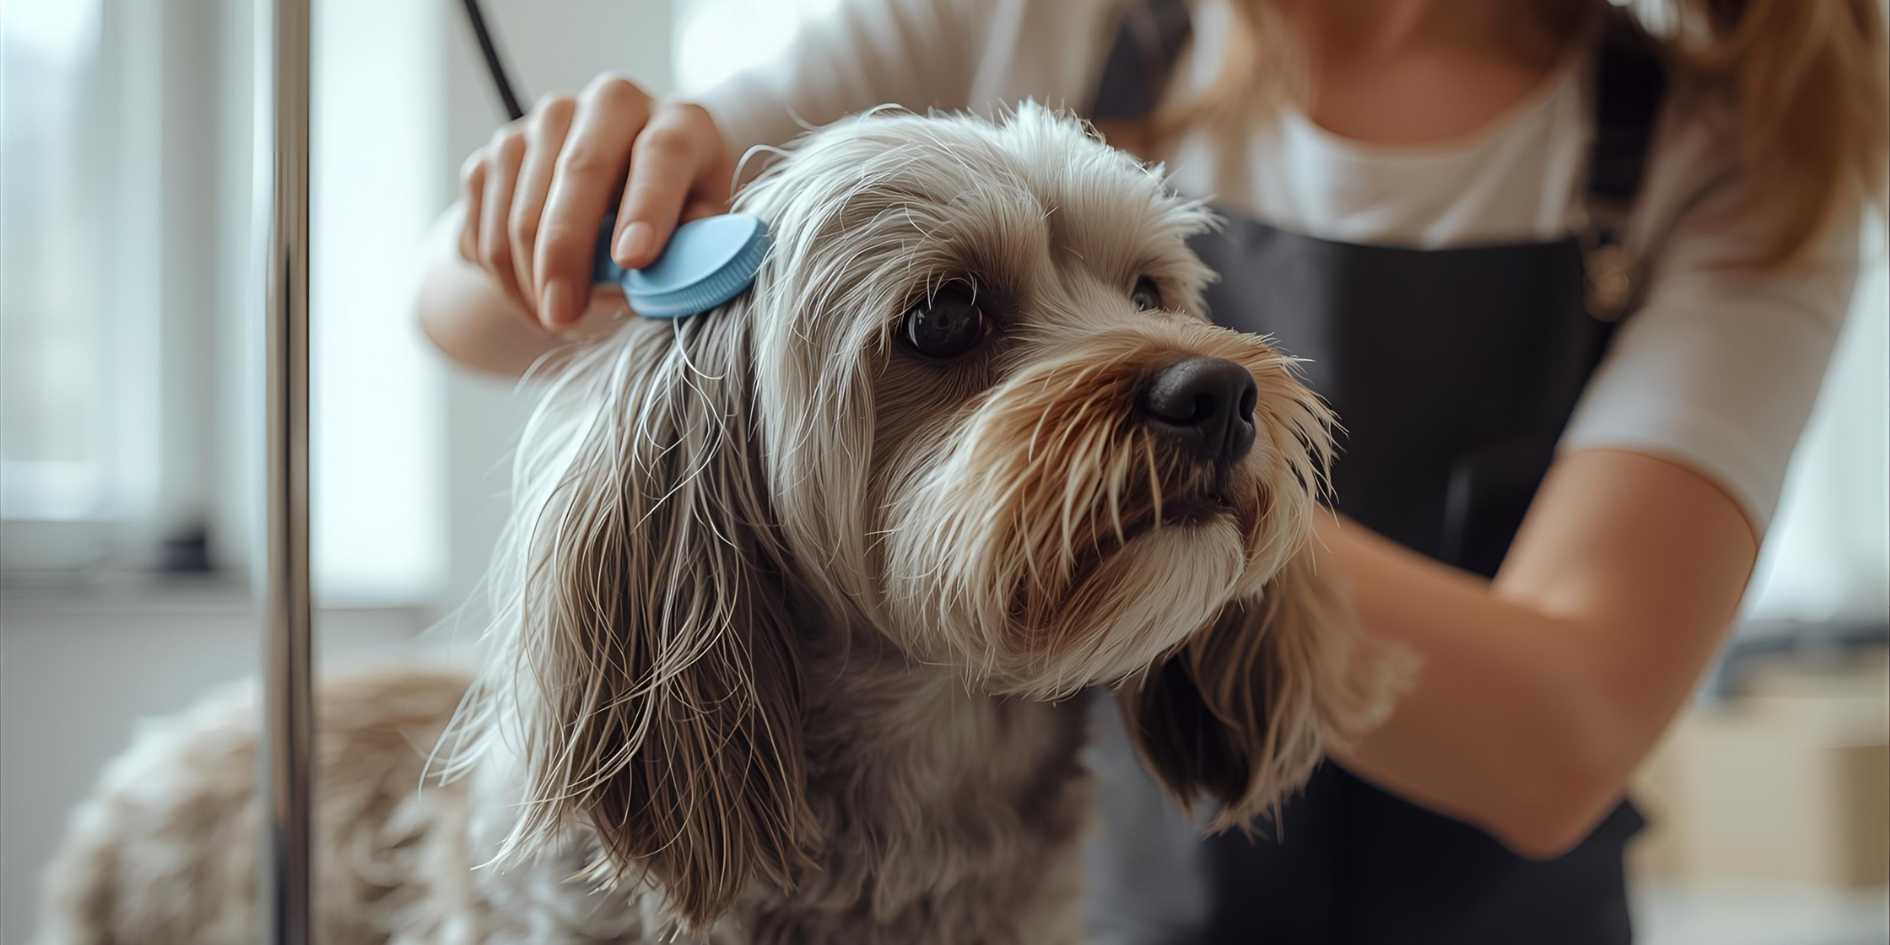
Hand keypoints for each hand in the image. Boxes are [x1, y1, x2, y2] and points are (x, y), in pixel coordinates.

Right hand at [455, 74, 733, 328]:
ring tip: (556, 320)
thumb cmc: (674, 224)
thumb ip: (693, 254)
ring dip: (529, 277)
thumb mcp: (700, 237)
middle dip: (566, 252)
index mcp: (678, 121)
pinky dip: (501, 274)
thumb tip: (679, 279)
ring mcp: (547, 121)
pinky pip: (484, 221)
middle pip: (580, 169)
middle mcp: (611, 104)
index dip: (647, 205)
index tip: (633, 260)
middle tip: (563, 315)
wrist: (620, 200)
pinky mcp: (499, 150)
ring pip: (522, 204)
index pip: (663, 152)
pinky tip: (531, 297)